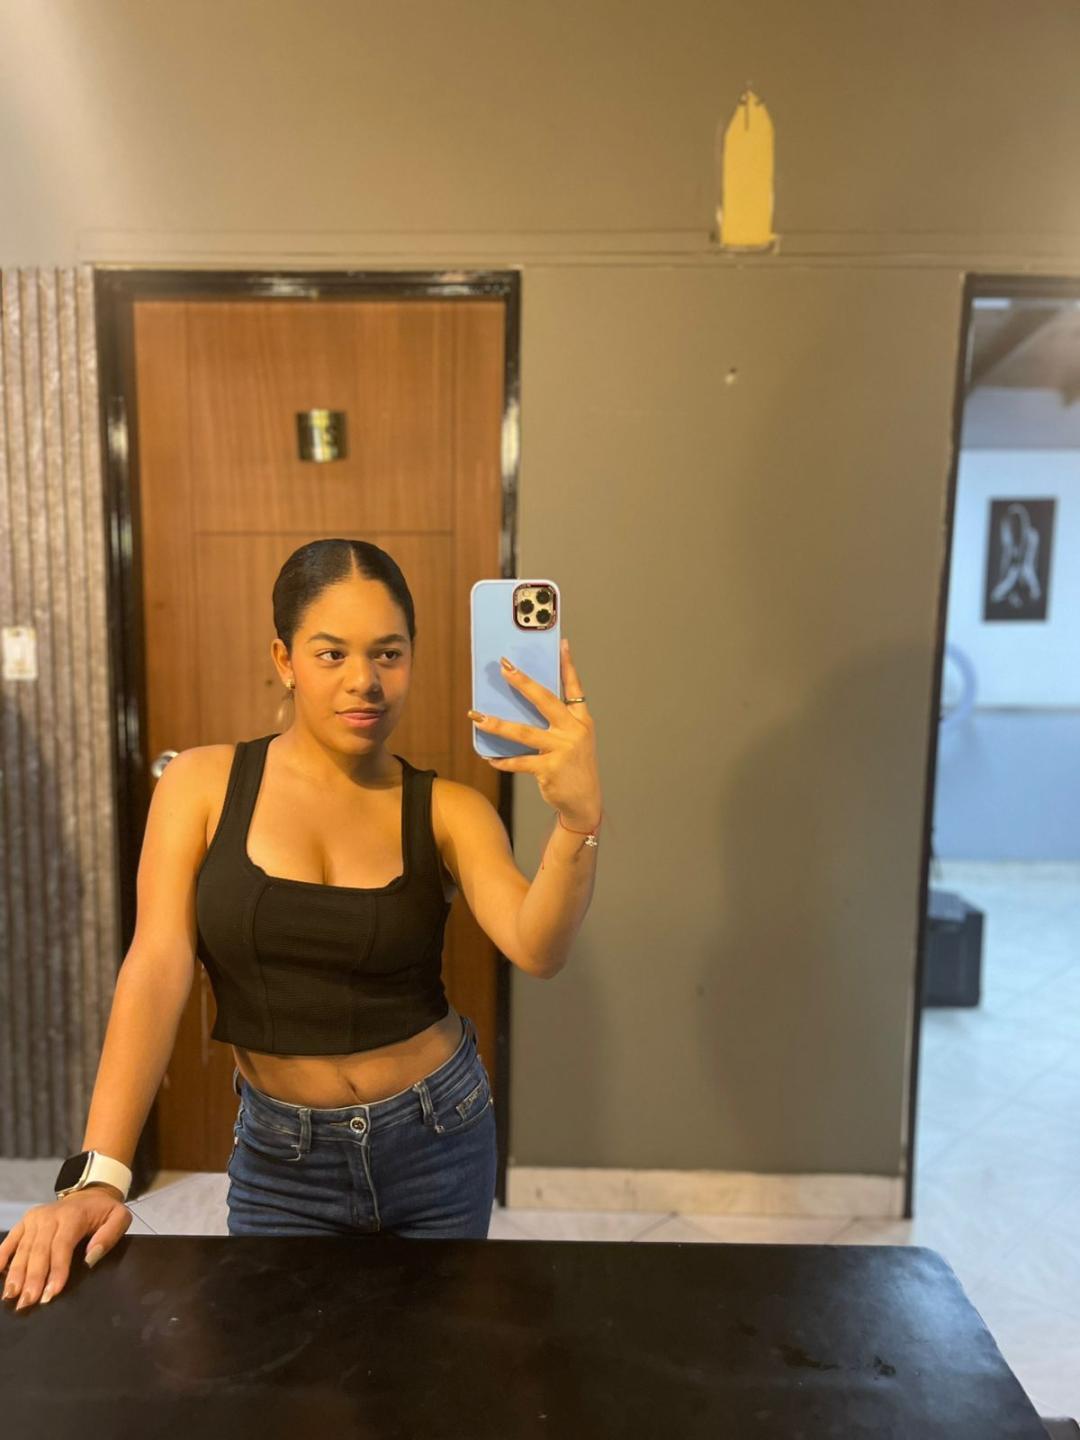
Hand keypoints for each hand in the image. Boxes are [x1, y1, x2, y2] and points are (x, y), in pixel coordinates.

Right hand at [0, 1190, 131, 1310]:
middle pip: (38, 1251)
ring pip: (22, 1249)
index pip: (61, 1246)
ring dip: (15, 1274)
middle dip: (32, 1279)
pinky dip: (1, 1256)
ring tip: (10, 1296)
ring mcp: (34, 1219)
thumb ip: (109, 1236)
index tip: (51, 1294)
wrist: (89, 1195)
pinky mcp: (24, 1222)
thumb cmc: (103, 1212)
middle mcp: (49, 1216)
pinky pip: (10, 1241)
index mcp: (73, 1216)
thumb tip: (91, 1257)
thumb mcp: (120, 1218)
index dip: (56, 1270)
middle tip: (26, 1303)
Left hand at [468, 636, 601, 828]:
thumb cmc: (574, 767)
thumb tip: (522, 705)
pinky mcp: (550, 769)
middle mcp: (574, 731)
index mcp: (581, 720)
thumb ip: (557, 723)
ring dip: (497, 725)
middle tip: (504, 668)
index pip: (574, 687)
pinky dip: (503, 761)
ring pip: (523, 733)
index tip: (562, 643)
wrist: (585, 802)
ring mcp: (562, 750)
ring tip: (476, 716)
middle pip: (545, 700)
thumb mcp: (574, 740)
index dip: (568, 665)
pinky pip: (519, 762)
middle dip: (523, 683)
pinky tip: (489, 758)